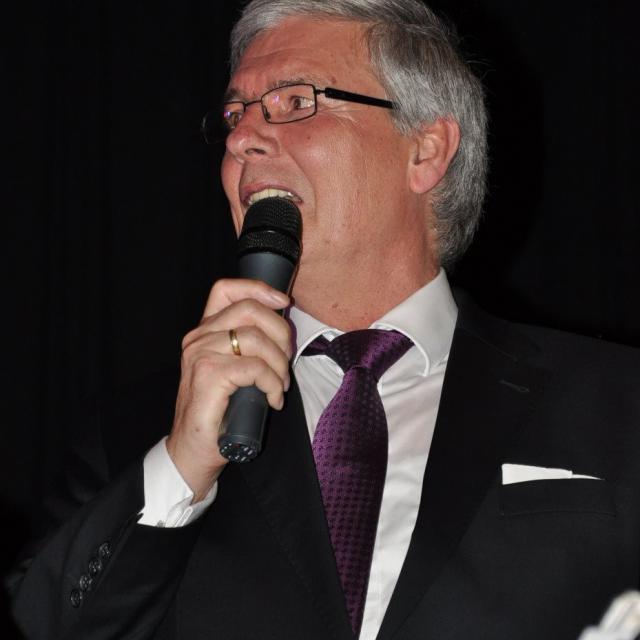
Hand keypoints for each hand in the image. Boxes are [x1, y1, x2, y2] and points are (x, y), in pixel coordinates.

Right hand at [166, 279, 291, 500]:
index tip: (283, 302)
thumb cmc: (220, 411)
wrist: (194, 448)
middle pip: (250, 309)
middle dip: (281, 332)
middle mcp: (199, 337)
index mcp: (205, 331)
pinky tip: (273, 398)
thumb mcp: (235, 369)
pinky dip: (272, 383)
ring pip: (256, 339)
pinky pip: (255, 367)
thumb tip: (284, 333)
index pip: (226, 289)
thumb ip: (248, 346)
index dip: (258, 288)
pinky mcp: (208, 375)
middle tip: (287, 360)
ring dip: (279, 363)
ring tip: (280, 385)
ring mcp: (200, 354)